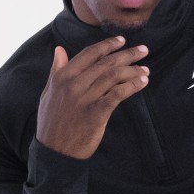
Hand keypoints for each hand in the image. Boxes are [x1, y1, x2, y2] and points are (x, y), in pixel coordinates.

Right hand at [36, 36, 150, 159]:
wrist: (54, 152)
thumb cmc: (51, 123)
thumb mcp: (48, 93)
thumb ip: (56, 70)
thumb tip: (60, 49)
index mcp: (62, 76)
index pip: (89, 54)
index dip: (108, 45)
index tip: (122, 41)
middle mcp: (74, 84)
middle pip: (106, 63)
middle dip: (128, 54)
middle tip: (143, 50)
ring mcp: (85, 99)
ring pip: (113, 76)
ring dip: (133, 71)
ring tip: (146, 70)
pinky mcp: (96, 114)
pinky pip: (117, 95)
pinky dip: (131, 86)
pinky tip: (142, 83)